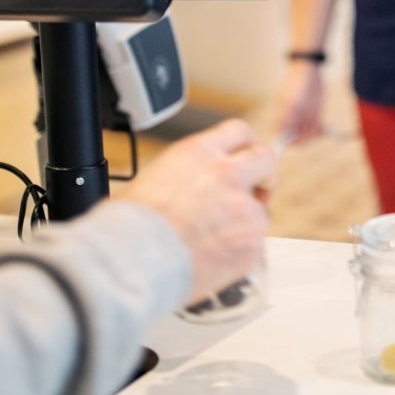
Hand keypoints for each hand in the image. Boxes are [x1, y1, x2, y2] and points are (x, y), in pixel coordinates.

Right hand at [118, 119, 273, 302]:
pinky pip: (256, 244)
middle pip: (264, 159)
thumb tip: (188, 185)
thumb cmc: (130, 227)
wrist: (133, 262)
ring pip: (260, 210)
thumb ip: (184, 174)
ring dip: (245, 223)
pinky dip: (241, 252)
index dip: (245, 147)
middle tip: (257, 192)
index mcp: (198, 153)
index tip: (245, 159)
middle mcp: (225, 173)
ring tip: (216, 242)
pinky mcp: (251, 240)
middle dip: (265, 175)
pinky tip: (216, 259)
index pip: (238, 132)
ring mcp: (242, 207)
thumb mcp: (152, 179)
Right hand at [274, 59, 324, 142]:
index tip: (299, 139)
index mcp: (283, 117)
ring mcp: (303, 117)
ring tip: (319, 128)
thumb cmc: (296, 83)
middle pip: (297, 138)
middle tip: (313, 131)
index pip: (283, 137)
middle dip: (305, 138)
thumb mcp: (290, 101)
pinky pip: (317, 128)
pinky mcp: (314, 114)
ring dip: (314, 135)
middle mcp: (292, 119)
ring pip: (308, 135)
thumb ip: (285, 119)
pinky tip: (324, 128)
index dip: (290, 142)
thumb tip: (279, 136)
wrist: (309, 68)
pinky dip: (321, 131)